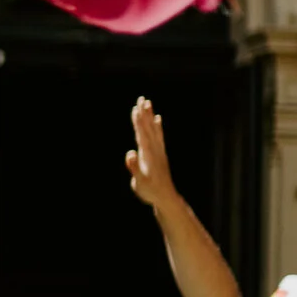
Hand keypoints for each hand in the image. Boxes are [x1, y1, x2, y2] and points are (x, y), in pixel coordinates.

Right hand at [126, 96, 172, 216]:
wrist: (165, 197)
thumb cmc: (150, 191)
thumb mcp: (139, 182)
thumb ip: (134, 168)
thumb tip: (130, 153)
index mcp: (148, 155)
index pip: (142, 135)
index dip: (138, 122)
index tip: (135, 109)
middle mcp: (155, 150)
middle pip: (148, 128)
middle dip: (144, 113)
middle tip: (142, 99)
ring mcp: (159, 151)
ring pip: (154, 129)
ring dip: (150, 116)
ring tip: (148, 103)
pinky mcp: (160, 154)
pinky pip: (158, 136)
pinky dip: (157, 126)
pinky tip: (157, 119)